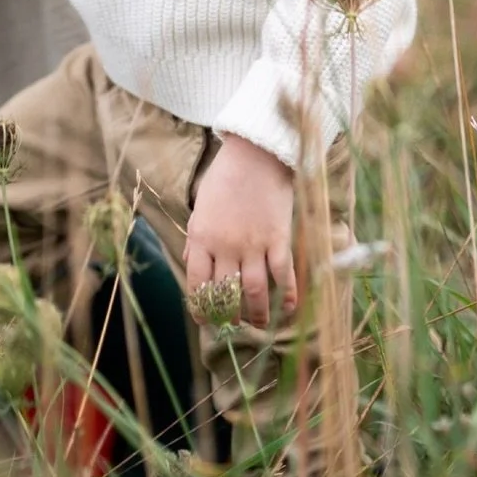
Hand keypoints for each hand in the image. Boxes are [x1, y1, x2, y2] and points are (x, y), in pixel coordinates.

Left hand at [185, 134, 295, 328]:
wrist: (256, 152)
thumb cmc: (225, 174)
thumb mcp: (201, 204)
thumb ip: (195, 234)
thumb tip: (186, 257)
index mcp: (201, 237)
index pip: (197, 284)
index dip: (200, 307)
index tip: (205, 319)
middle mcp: (225, 246)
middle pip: (225, 293)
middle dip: (228, 314)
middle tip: (234, 323)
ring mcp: (253, 244)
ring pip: (254, 291)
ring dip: (257, 313)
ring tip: (259, 324)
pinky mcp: (278, 238)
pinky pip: (282, 274)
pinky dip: (287, 294)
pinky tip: (289, 307)